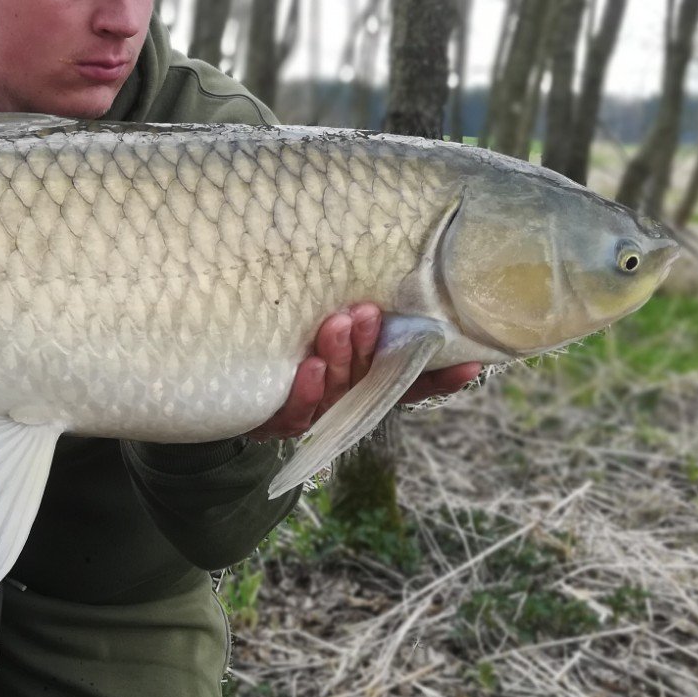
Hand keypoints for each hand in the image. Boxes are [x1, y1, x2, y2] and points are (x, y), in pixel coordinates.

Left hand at [247, 302, 480, 440]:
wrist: (226, 390)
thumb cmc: (287, 349)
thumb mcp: (321, 334)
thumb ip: (354, 319)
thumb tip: (380, 272)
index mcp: (364, 384)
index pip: (411, 384)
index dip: (441, 379)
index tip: (470, 363)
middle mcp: (345, 401)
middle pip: (370, 377)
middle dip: (372, 346)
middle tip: (369, 312)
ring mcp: (315, 414)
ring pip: (336, 388)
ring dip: (341, 355)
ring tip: (339, 322)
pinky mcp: (280, 423)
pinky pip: (297, 410)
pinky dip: (305, 389)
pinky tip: (309, 365)